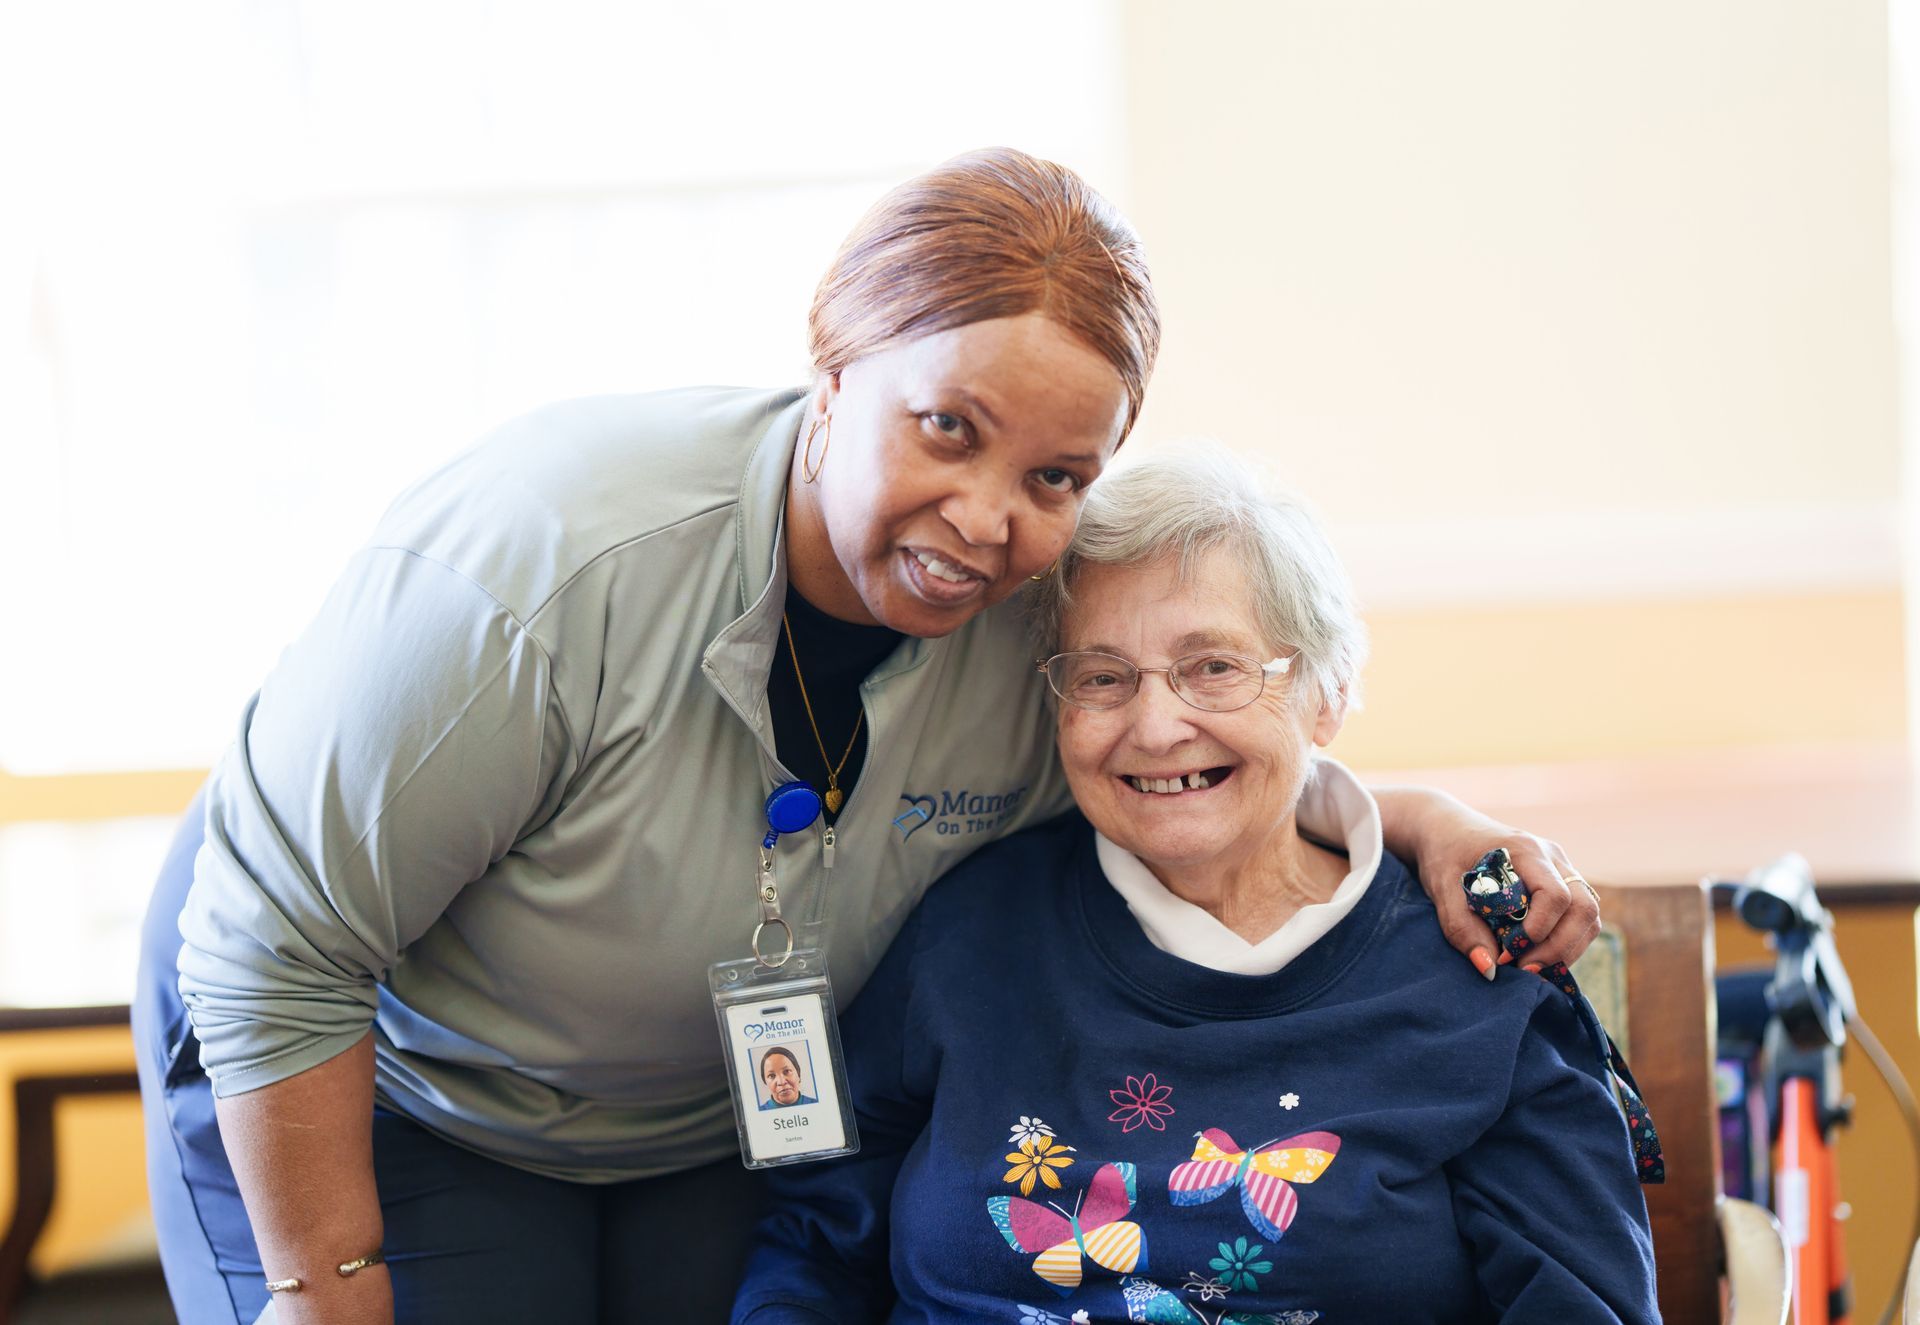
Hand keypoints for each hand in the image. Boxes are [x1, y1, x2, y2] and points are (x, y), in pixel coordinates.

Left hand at [1410, 808, 1599, 978]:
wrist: (1447, 828)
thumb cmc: (1444, 855)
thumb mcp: (1442, 889)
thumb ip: (1461, 928)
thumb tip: (1490, 968)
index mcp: (1524, 850)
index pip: (1554, 894)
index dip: (1539, 931)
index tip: (1508, 953)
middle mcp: (1552, 857)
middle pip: (1583, 907)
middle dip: (1559, 947)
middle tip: (1525, 969)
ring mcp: (1561, 868)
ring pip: (1589, 914)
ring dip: (1567, 948)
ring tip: (1531, 966)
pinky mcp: (1561, 881)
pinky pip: (1581, 916)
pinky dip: (1567, 941)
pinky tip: (1538, 955)